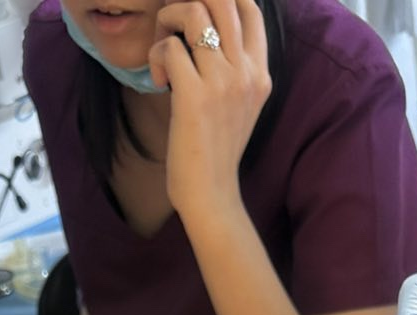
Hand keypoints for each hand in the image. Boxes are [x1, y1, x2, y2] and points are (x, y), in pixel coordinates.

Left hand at [148, 0, 270, 224]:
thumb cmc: (216, 152)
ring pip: (193, 13)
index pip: (250, 6)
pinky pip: (170, 47)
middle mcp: (247, 72)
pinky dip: (156, 56)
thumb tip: (211, 32)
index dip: (220, 0)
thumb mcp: (239, 106)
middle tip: (174, 28)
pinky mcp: (194, 96)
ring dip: (167, 22)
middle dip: (187, 3)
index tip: (195, 15)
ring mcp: (223, 82)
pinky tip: (159, 81)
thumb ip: (235, 70)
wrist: (211, 194)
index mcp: (260, 73)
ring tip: (163, 52)